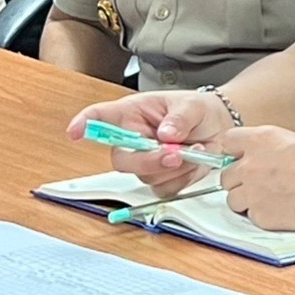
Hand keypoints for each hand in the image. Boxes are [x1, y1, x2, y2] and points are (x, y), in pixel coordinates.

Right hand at [65, 90, 229, 194]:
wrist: (219, 127)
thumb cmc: (197, 110)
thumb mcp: (192, 106)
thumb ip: (180, 118)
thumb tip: (165, 133)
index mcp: (132, 114)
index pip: (100, 117)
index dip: (85, 124)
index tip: (75, 131)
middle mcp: (133, 140)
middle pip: (122, 159)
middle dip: (148, 161)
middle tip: (174, 153)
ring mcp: (145, 162)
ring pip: (145, 176)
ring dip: (174, 168)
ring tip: (195, 149)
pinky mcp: (161, 179)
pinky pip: (164, 189)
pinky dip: (183, 178)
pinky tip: (194, 162)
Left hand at [215, 125, 294, 230]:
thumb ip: (271, 150)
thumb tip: (264, 159)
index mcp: (261, 139)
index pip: (227, 143)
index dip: (235, 154)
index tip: (242, 160)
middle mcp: (251, 165)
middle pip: (225, 177)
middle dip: (240, 182)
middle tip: (262, 185)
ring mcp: (253, 193)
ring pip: (233, 201)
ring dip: (248, 202)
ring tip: (274, 200)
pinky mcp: (262, 216)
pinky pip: (251, 218)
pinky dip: (264, 217)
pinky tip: (284, 211)